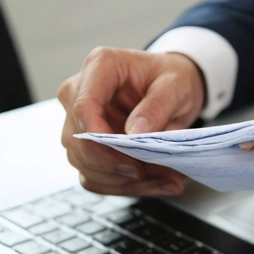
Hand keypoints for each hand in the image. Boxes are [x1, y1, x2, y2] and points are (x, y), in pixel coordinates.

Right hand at [57, 47, 205, 195]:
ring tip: (165, 180)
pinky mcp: (85, 147)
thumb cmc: (170, 78)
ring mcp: (78, 122)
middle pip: (78, 141)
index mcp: (99, 67)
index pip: (83, 106)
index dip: (99, 139)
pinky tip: (153, 183)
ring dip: (124, 181)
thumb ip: (157, 106)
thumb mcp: (175, 85)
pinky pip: (93, 176)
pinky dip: (122, 186)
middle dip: (116, 166)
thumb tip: (136, 134)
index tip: (129, 160)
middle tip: (156, 174)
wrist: (171, 87)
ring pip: (85, 164)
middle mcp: (80, 93)